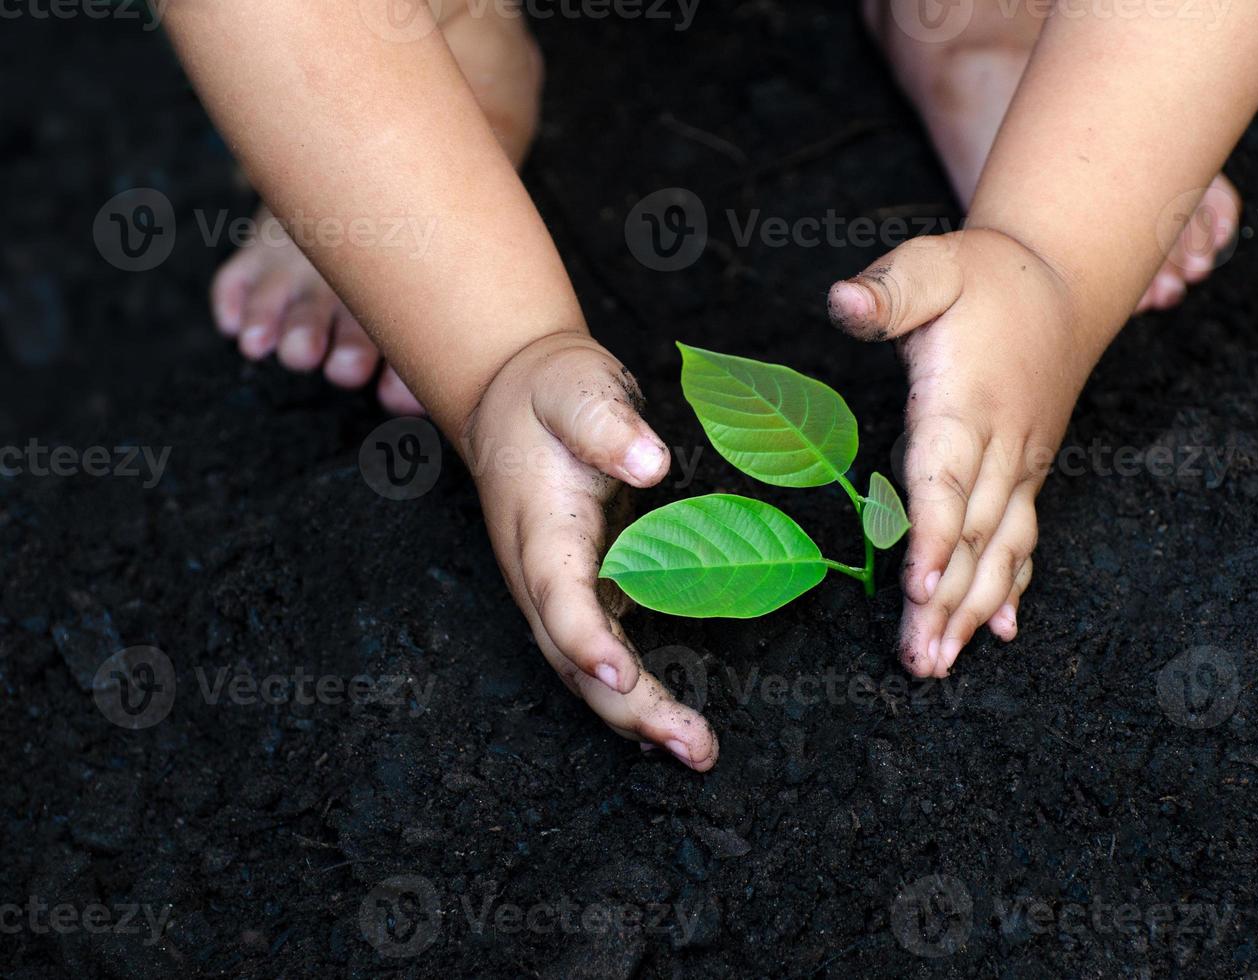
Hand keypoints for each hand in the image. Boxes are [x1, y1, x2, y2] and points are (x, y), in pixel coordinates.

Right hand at [462, 332, 717, 769]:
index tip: (621, 674)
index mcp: (540, 528)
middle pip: (574, 657)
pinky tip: (674, 731)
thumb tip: (652, 462)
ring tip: (698, 752)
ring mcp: (558, 594)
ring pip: (587, 673)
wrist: (514, 401)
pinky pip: (602, 661)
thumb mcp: (575, 386)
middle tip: (693, 746)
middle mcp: (541, 575)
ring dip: (639, 719)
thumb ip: (607, 422)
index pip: (558, 593)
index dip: (586, 637)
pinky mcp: (582, 598)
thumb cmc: (551, 394)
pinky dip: (636, 701)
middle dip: (631, 708)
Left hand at [830, 229, 1097, 677]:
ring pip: (999, 549)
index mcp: (967, 401)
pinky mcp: (1028, 473)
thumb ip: (890, 290)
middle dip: (946, 603)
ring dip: (972, 611)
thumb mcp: (933, 263)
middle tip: (919, 663)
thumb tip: (843, 301)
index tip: (920, 587)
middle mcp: (1001, 444)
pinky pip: (1022, 537)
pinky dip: (1011, 587)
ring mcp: (1021, 465)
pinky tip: (999, 631)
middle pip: (971, 535)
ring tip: (942, 663)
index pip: (947, 478)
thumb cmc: (987, 275)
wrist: (1065, 278)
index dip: (933, 535)